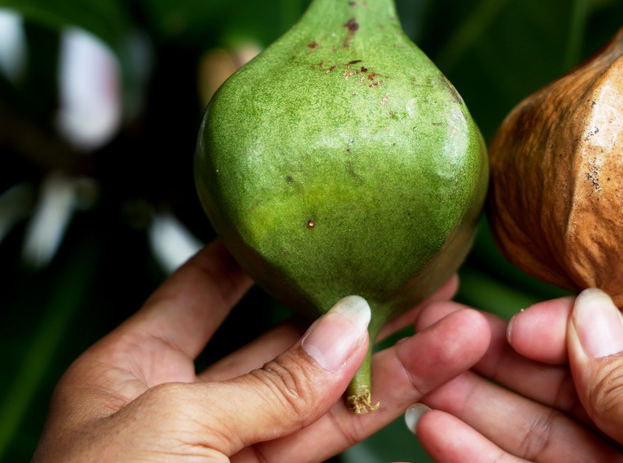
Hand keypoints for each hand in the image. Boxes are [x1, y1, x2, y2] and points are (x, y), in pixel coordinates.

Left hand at [31, 239, 490, 461]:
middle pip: (284, 341)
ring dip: (391, 363)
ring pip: (321, 397)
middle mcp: (186, 403)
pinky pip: (327, 442)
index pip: (207, 286)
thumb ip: (270, 384)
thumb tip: (350, 328)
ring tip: (454, 325)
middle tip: (421, 275)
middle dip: (356, 309)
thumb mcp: (172, 427)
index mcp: (133, 368)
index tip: (321, 217)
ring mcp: (231, 451)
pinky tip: (422, 383)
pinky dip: (375, 415)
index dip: (264, 252)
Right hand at [409, 289, 622, 461]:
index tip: (513, 329)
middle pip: (581, 387)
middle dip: (509, 365)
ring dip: (483, 411)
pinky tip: (440, 436)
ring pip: (545, 437)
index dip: (570, 330)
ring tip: (425, 383)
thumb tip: (587, 311)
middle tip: (445, 336)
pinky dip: (483, 459)